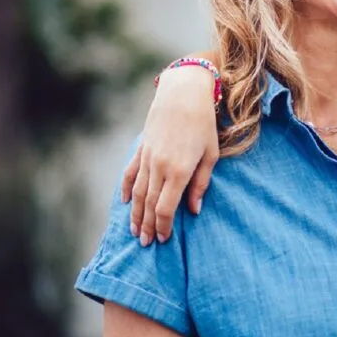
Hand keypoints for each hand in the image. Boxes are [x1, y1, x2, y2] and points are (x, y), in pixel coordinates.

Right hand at [120, 64, 219, 244]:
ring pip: (138, 192)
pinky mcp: (142, 147)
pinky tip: (126, 202)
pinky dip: (126, 189)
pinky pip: (131, 172)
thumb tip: (194, 210)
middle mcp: (160, 167)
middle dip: (147, 226)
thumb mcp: (211, 154)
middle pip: (149, 204)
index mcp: (180, 171)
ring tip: (135, 231)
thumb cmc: (203, 123)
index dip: (163, 226)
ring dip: (135, 214)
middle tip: (146, 243)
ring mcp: (148, 157)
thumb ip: (201, 184)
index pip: (166, 208)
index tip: (164, 239)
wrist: (183, 92)